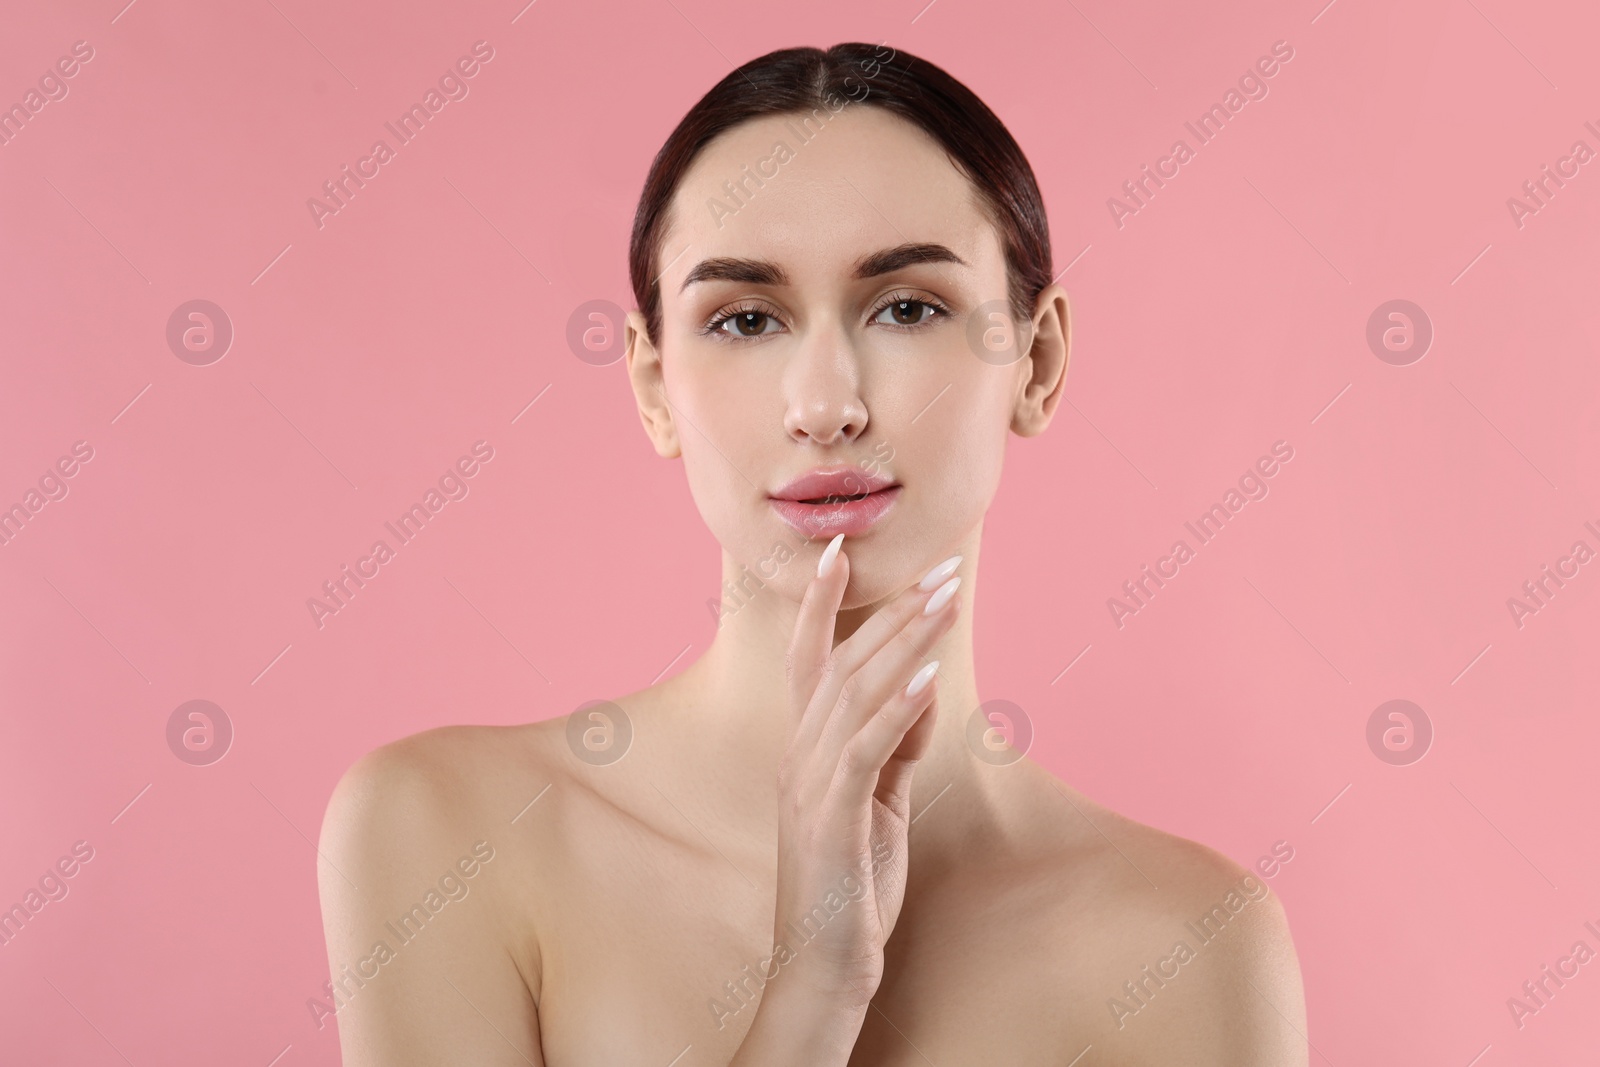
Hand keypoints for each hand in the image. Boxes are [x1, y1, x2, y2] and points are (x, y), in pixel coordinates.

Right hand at [770, 534, 963, 1007]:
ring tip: (945, 601)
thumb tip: (921, 690)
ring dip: (904, 641)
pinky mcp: (833, 818)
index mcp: (804, 749)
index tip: (840, 550)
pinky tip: (931, 675)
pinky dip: (900, 707)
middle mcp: (799, 755)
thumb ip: (895, 745)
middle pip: (843, 662)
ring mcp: (811, 785)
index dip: (819, 602)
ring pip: (856, 692)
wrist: (824, 964)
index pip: (807, 658)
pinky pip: (868, 749)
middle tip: (941, 570)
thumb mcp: (878, 802)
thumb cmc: (851, 884)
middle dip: (893, 610)